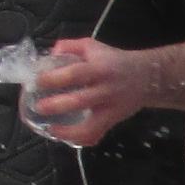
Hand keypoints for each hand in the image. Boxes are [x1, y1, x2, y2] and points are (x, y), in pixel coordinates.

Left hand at [22, 38, 157, 147]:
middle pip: (80, 101)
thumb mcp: (92, 46)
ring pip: (91, 127)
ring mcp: (110, 108)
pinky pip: (96, 134)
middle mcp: (105, 89)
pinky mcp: (113, 121)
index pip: (75, 73)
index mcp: (99, 68)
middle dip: (56, 106)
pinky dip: (81, 139)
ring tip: (51, 129)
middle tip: (38, 107)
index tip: (37, 81)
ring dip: (68, 132)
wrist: (148, 77)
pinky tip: (65, 137)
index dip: (54, 78)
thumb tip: (49, 55)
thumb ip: (69, 46)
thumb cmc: (114, 60)